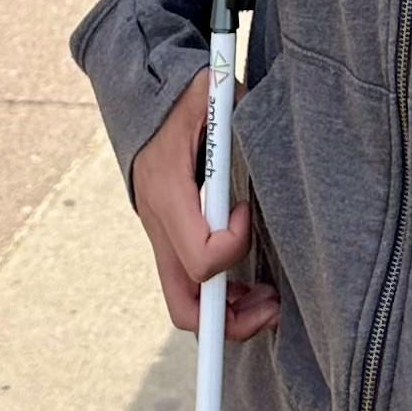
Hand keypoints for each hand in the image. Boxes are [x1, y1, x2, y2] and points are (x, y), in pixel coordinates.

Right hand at [130, 68, 281, 336]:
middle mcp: (160, 226)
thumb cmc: (179, 97)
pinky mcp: (169, 240)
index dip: (236, 243)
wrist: (139, 100)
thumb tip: (260, 112)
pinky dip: (221, 296)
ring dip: (231, 313)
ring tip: (270, 301)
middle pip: (186, 306)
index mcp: (167, 194)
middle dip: (232, 318)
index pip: (202, 257)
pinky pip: (190, 287)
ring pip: (187, 306)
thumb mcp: (204, 93)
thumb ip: (231, 105)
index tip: (246, 209)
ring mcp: (161, 238)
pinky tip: (251, 285)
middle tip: (272, 303)